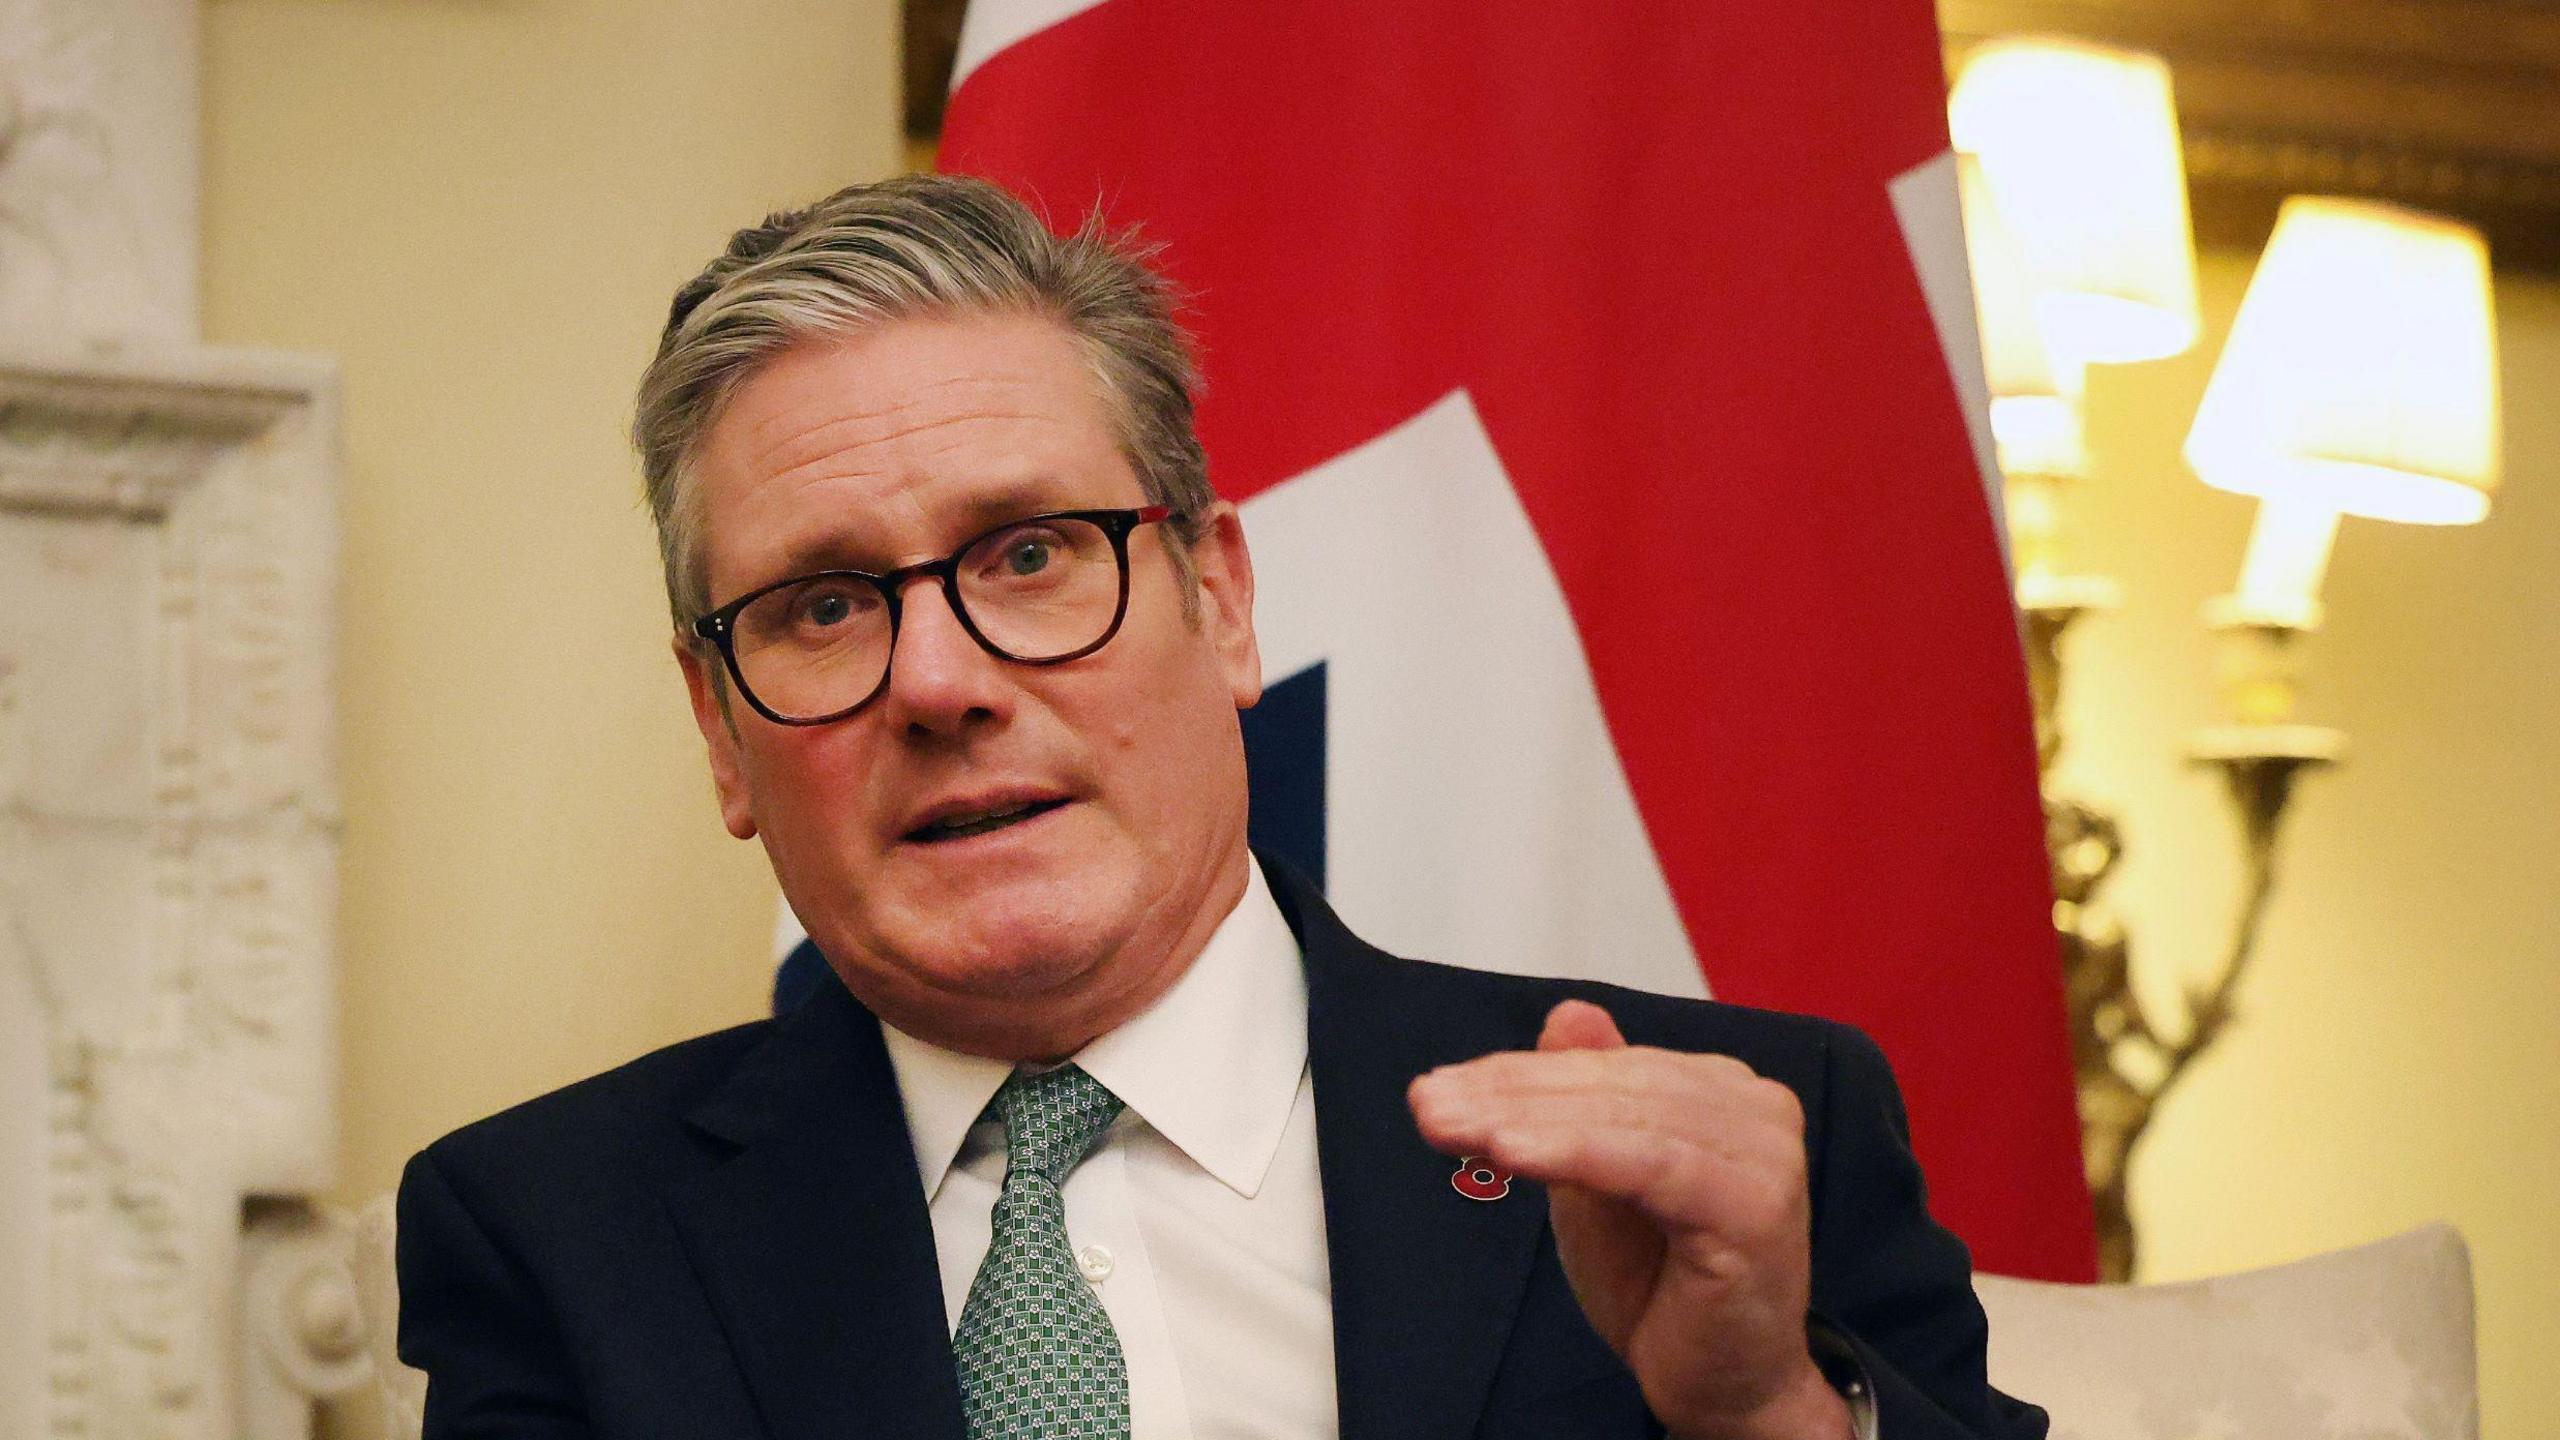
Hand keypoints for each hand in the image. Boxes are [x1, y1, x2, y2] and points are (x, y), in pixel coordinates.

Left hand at [1407, 1000, 1849, 1439]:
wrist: (1722, 1385)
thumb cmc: (1665, 1285)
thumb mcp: (1599, 1180)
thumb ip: (1586, 1102)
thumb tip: (1569, 1015)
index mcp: (1721, 1091)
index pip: (1604, 1067)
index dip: (1516, 1074)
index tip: (1436, 1088)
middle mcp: (1755, 1109)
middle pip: (1612, 1086)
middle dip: (1510, 1094)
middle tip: (1429, 1104)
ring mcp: (1765, 1155)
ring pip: (1625, 1119)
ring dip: (1527, 1121)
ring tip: (1455, 1127)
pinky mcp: (1756, 1207)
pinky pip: (1650, 1166)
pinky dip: (1576, 1153)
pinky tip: (1513, 1153)